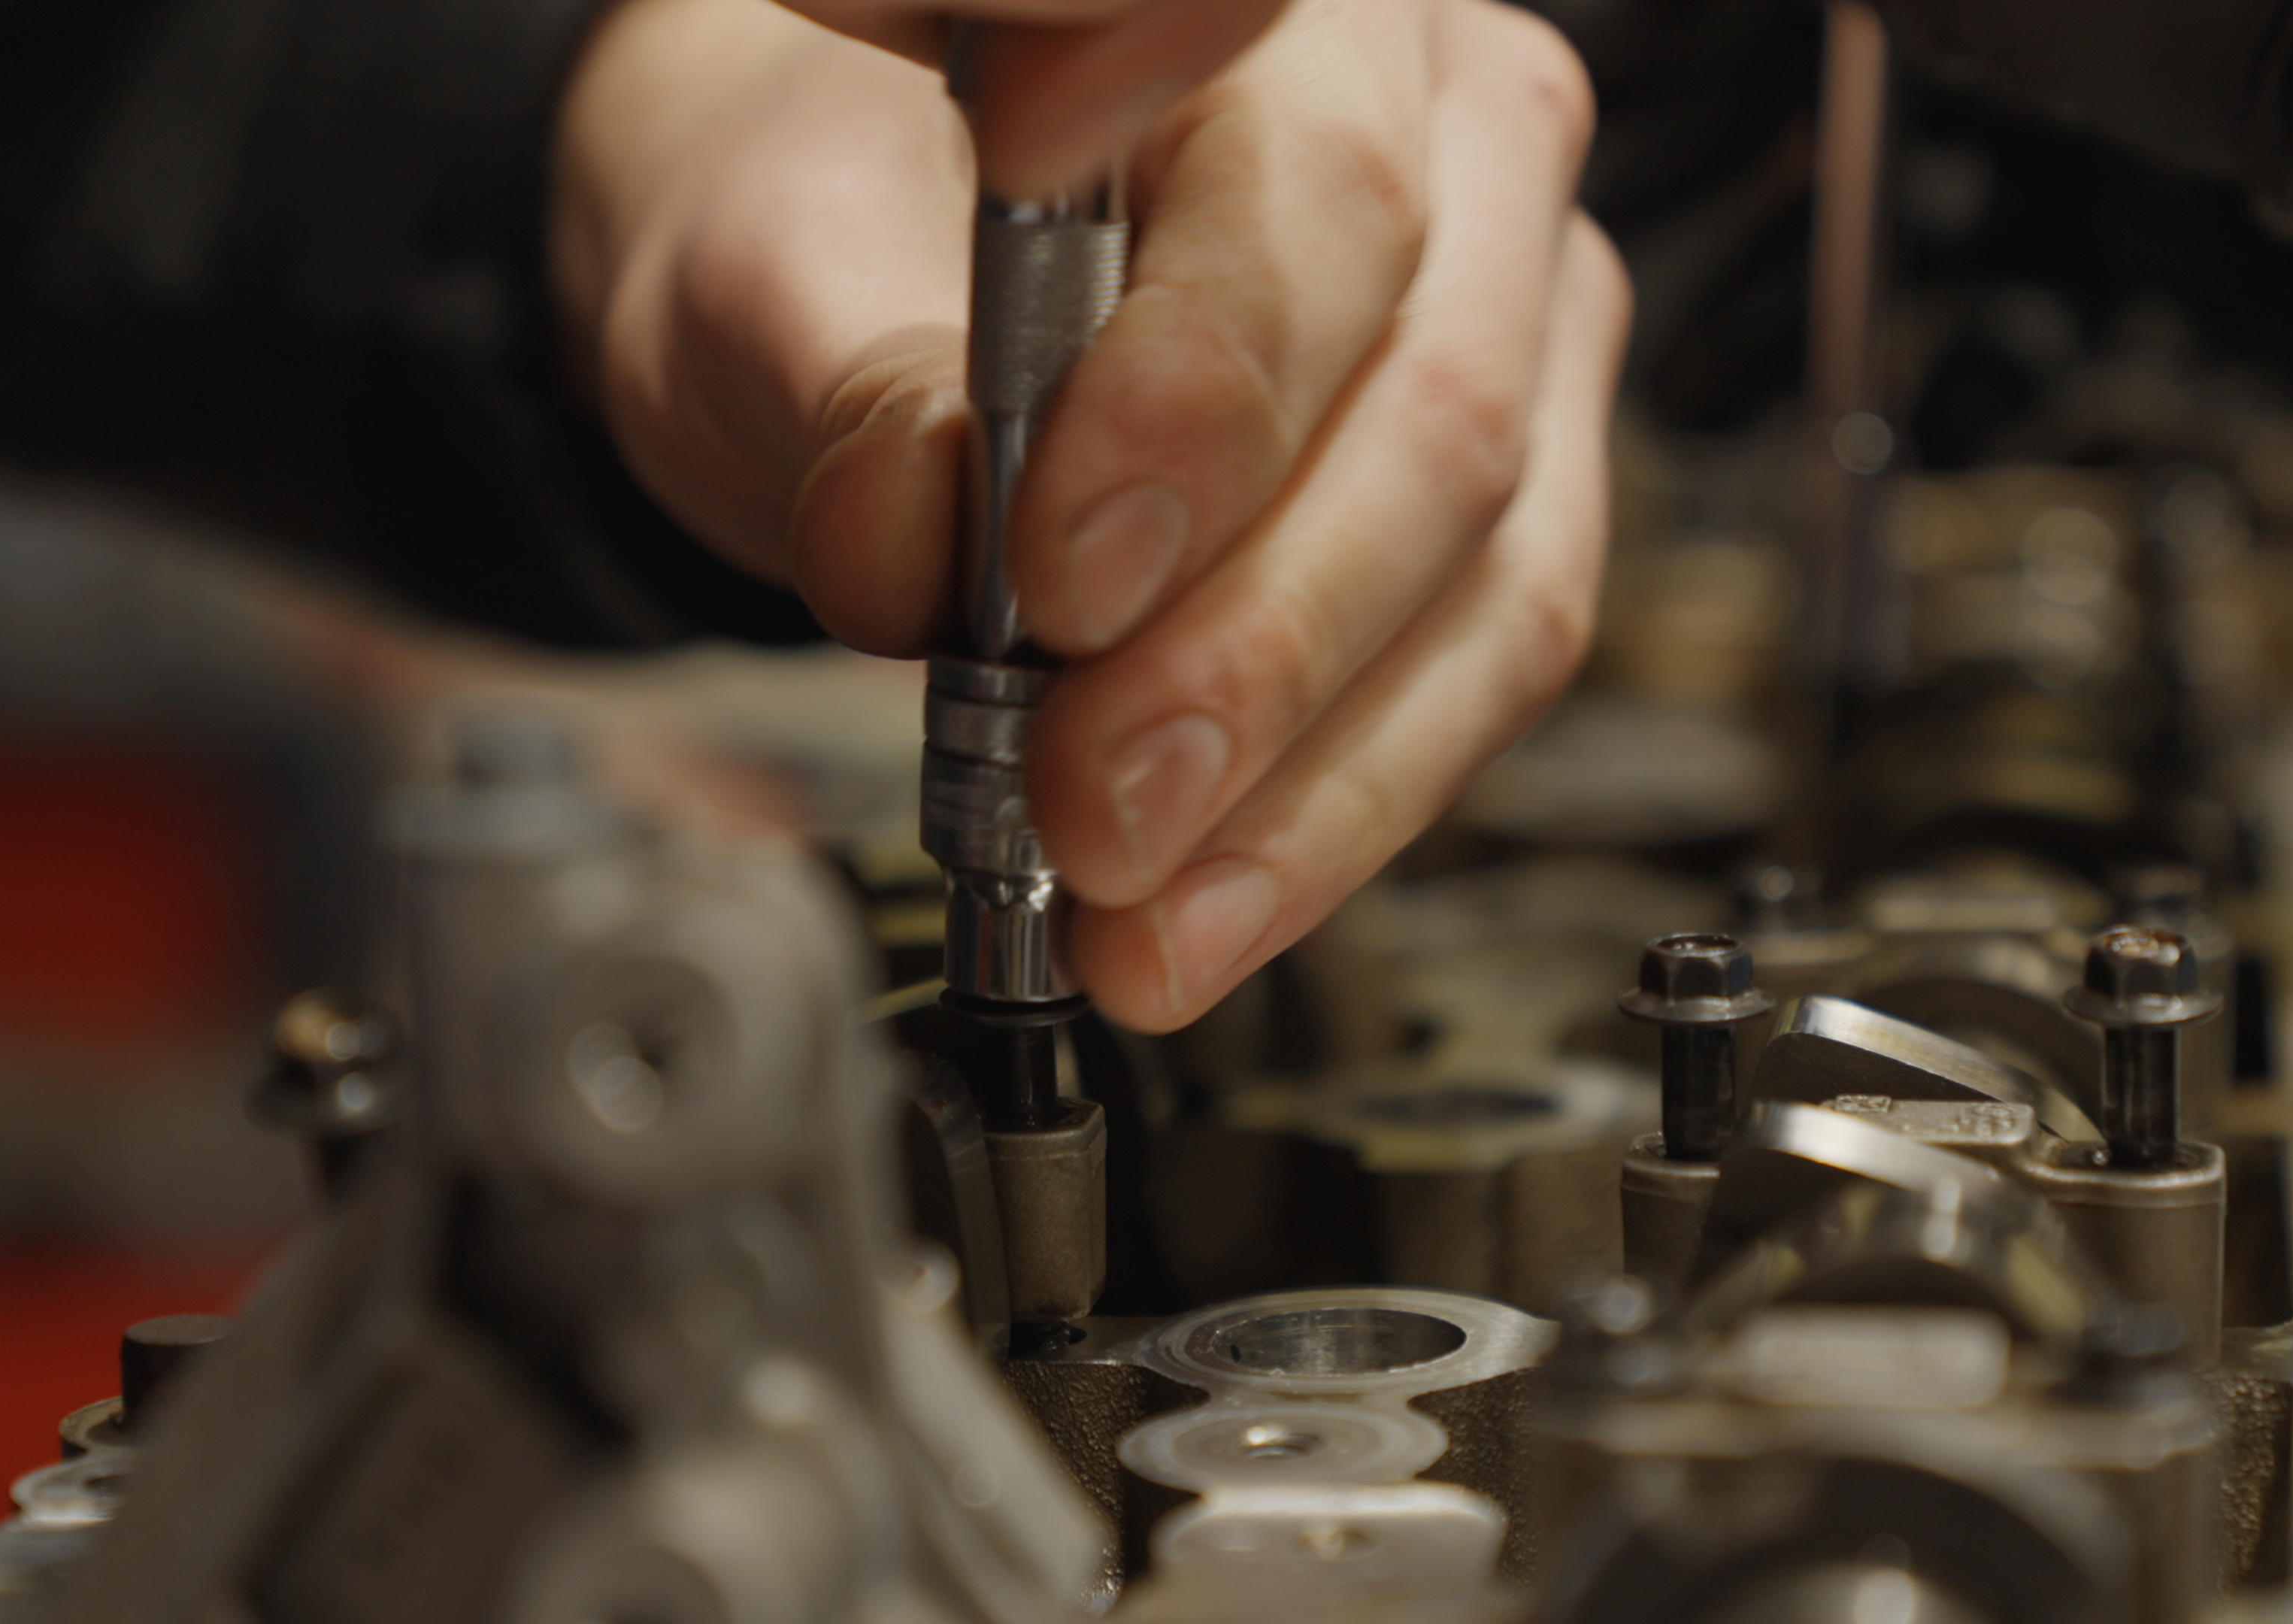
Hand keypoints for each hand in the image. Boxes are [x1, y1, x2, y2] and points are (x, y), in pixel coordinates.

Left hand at [556, 0, 1626, 1032]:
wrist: (862, 257)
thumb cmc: (843, 211)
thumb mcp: (775, 278)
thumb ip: (848, 397)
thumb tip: (904, 548)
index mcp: (1280, 23)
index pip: (1314, 205)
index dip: (1204, 409)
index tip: (1058, 585)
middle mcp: (1451, 145)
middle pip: (1436, 413)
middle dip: (1252, 653)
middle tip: (1093, 805)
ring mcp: (1511, 318)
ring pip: (1493, 573)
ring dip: (1307, 780)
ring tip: (1139, 908)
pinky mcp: (1516, 490)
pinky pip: (1486, 666)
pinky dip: (1341, 813)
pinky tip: (1212, 907)